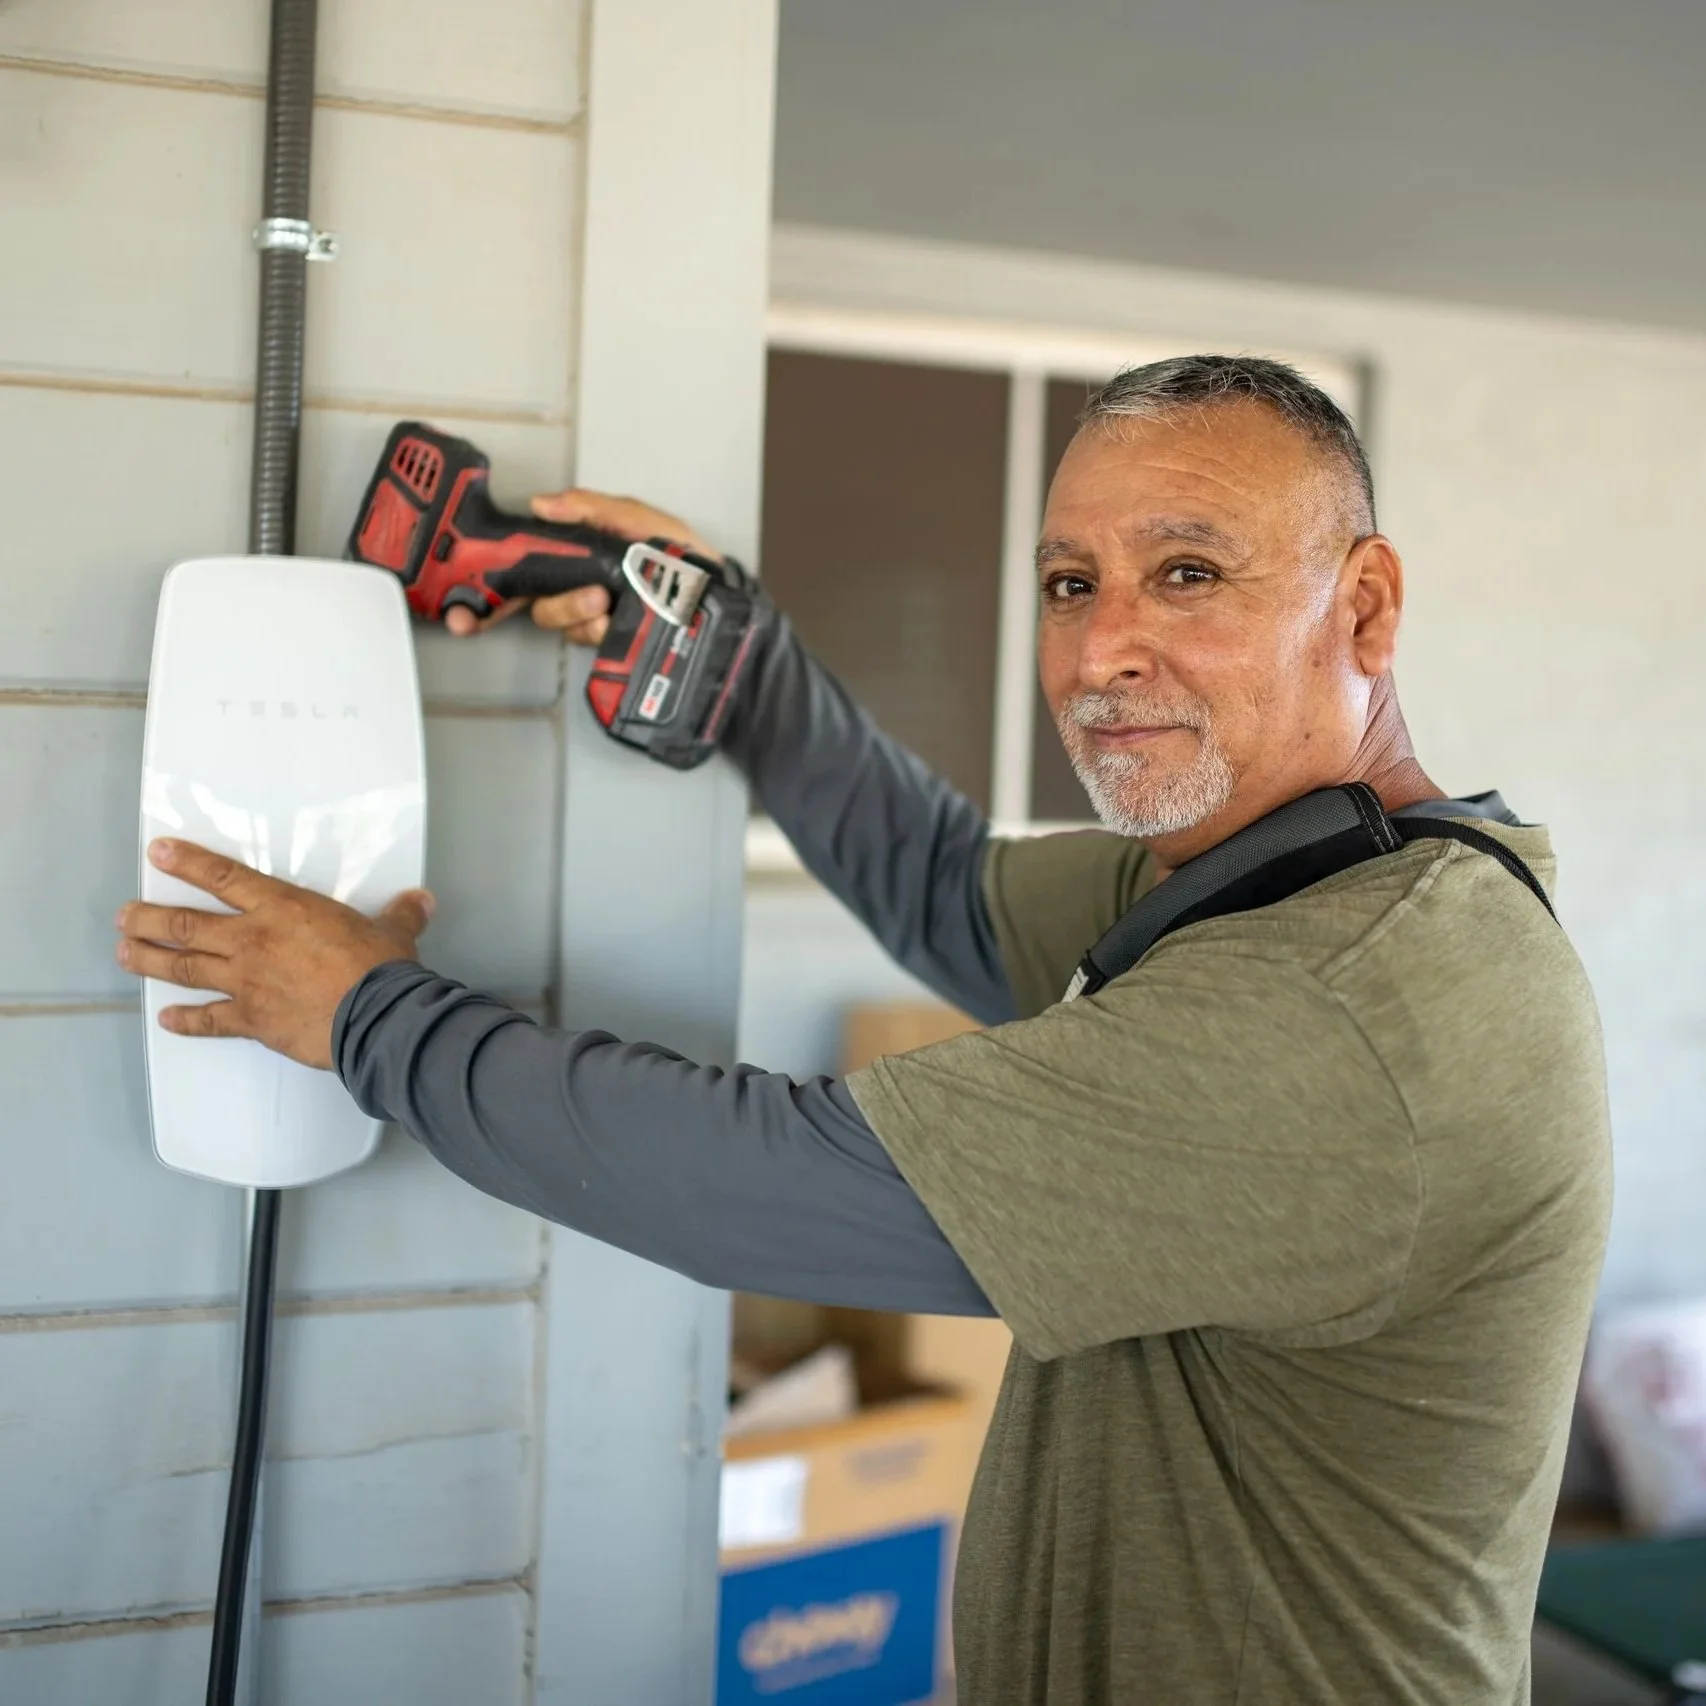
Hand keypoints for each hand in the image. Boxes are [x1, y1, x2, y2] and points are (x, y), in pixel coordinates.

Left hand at [115, 839, 434, 1070]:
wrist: (377, 1017)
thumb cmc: (380, 970)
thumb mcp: (394, 932)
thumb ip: (400, 915)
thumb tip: (420, 903)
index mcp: (283, 909)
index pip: (224, 878)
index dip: (188, 863)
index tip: (159, 853)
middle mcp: (253, 941)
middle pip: (185, 925)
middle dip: (149, 918)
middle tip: (126, 915)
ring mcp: (247, 982)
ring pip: (183, 967)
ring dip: (150, 960)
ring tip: (126, 952)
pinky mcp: (251, 1021)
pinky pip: (209, 1020)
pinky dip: (186, 1020)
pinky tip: (167, 1018)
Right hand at [442, 488, 718, 642]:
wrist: (726, 600)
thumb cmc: (688, 557)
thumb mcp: (642, 521)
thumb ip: (594, 509)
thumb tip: (543, 504)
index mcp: (581, 555)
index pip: (525, 569)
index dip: (487, 590)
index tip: (463, 610)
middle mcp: (580, 589)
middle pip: (536, 603)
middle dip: (555, 603)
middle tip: (588, 597)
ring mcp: (595, 619)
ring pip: (560, 623)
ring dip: (578, 614)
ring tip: (608, 602)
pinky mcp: (611, 645)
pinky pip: (588, 642)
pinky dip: (599, 632)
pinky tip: (618, 621)